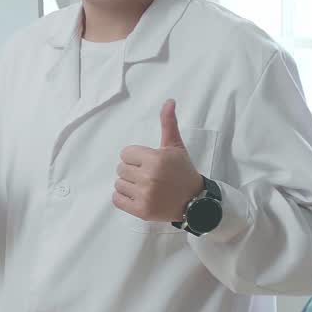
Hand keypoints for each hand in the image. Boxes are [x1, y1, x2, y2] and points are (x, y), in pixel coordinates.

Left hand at [113, 99, 203, 221]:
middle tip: (148, 176)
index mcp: (155, 159)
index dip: (136, 157)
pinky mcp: (141, 211)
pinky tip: (138, 196)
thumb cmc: (182, 171)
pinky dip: (123, 198)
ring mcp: (145, 195)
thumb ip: (168, 123)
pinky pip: (116, 199)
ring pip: (118, 184)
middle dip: (132, 171)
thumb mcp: (175, 146)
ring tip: (145, 186)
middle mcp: (149, 177)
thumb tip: (169, 101)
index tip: (148, 163)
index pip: (125, 153)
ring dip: (128, 185)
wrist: (194, 201)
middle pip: (121, 168)